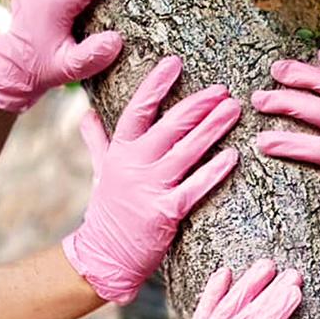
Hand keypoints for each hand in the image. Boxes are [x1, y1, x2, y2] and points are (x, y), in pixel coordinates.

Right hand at [62, 56, 239, 303]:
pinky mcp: (167, 212)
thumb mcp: (100, 170)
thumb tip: (86, 113)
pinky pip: (195, 187)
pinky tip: (233, 156)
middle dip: (198, 105)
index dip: (155, 85)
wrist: (105, 255)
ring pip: (187, 151)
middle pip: (170, 126)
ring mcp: (150, 188)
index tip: (174, 63)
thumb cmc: (108, 210)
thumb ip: (97, 140)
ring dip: (212, 129)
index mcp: (120, 151)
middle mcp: (135, 165)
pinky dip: (214, 171)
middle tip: (222, 90)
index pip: (138, 109)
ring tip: (233, 110)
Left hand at [96, 260, 301, 318]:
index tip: (295, 293)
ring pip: (225, 308)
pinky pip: (204, 313)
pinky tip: (224, 272)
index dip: (275, 312)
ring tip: (267, 264)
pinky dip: (213, 292)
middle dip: (269, 292)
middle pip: (242, 314)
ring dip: (247, 285)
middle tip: (294, 273)